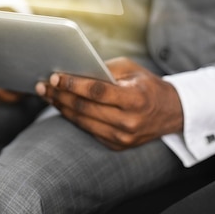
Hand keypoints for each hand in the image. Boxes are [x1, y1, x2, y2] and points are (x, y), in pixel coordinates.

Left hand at [35, 57, 183, 149]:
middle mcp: (129, 122)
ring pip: (83, 121)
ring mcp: (122, 137)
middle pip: (85, 108)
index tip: (54, 77)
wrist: (171, 113)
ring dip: (61, 107)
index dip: (73, 84)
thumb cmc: (146, 85)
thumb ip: (103, 69)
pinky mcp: (116, 145)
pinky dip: (72, 117)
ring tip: (47, 94)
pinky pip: (88, 129)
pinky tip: (61, 105)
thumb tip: (73, 69)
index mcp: (135, 99)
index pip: (97, 92)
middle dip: (60, 95)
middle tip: (42, 85)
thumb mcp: (131, 69)